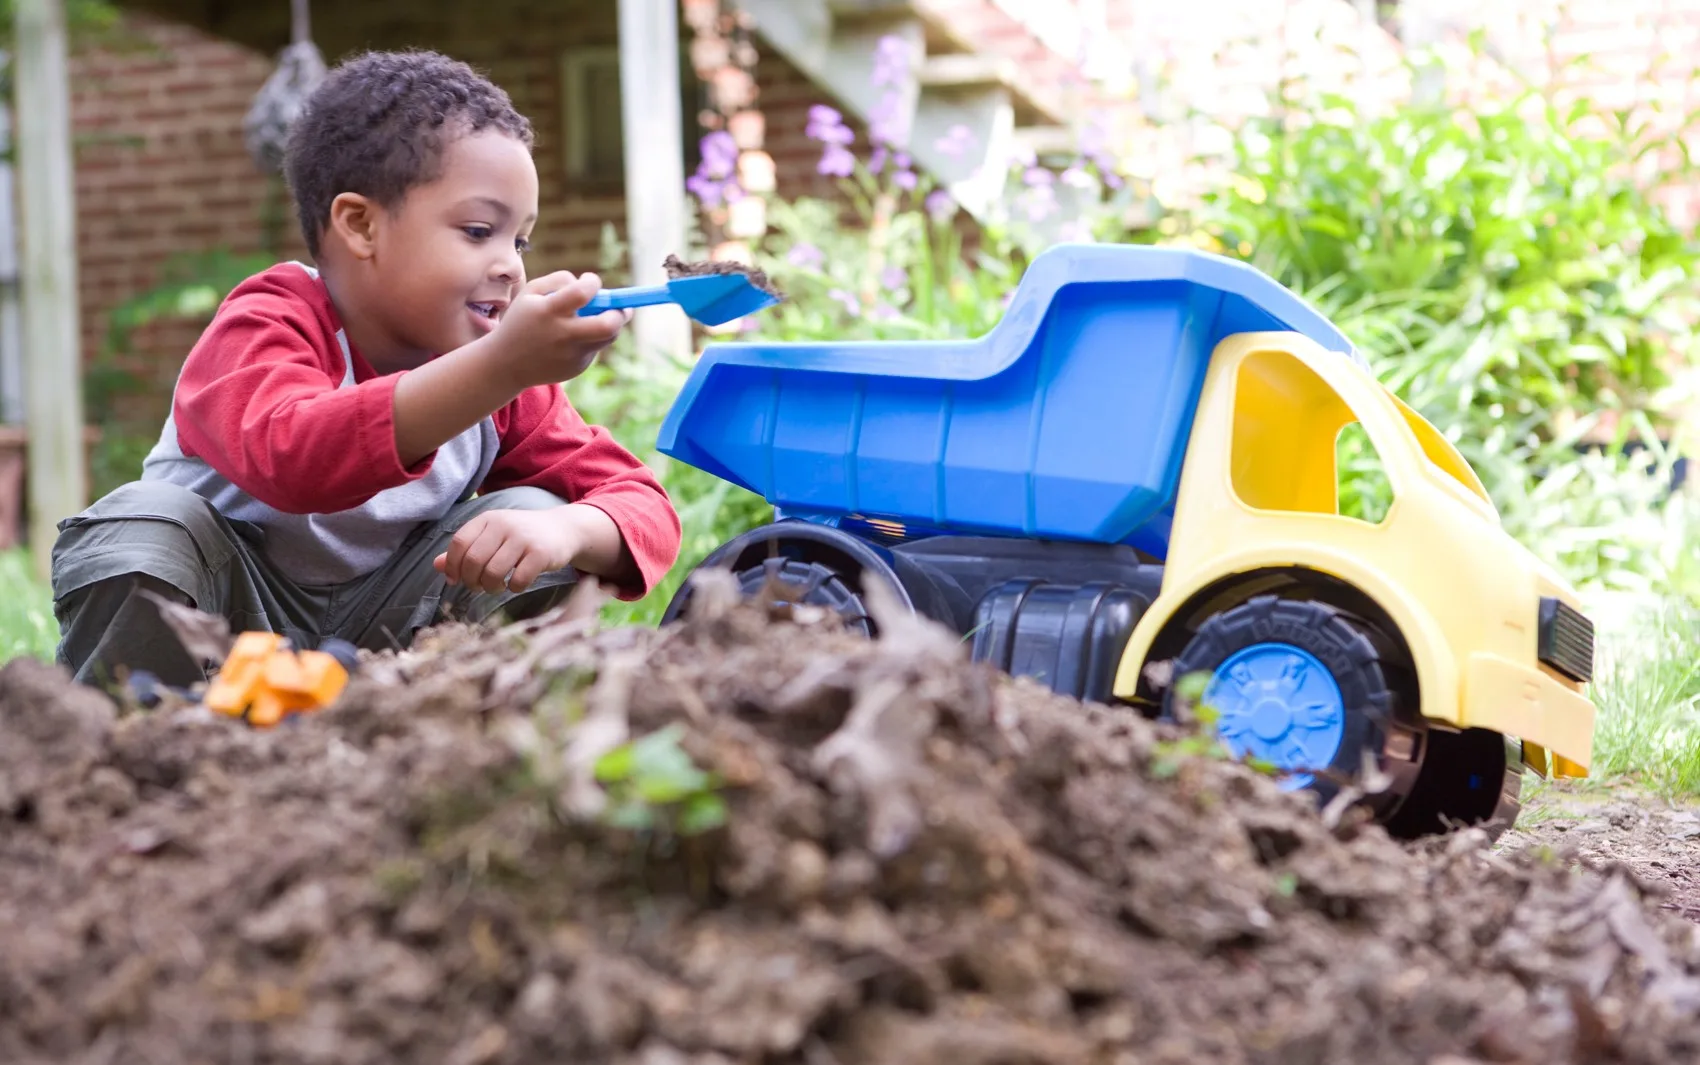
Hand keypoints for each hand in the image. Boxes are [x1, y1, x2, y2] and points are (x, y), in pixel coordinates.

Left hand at [434, 509, 581, 593]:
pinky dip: (514, 588)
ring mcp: (523, 538)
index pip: (459, 543)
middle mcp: (504, 525)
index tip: (456, 580)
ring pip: (493, 573)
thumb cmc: (522, 536)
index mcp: (488, 519)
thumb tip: (438, 565)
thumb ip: (466, 549)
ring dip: (491, 587)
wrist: (563, 530)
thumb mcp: (492, 537)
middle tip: (479, 587)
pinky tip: (516, 584)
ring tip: (497, 587)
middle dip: (472, 581)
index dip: (453, 566)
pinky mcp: (541, 553)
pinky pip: (518, 580)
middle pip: (473, 561)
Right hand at [487, 271, 631, 388]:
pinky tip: (571, 340)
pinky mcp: (577, 368)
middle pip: (607, 325)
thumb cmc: (522, 320)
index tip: (591, 281)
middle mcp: (562, 335)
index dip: (593, 283)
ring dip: (610, 324)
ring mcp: (571, 355)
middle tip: (620, 307)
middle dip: (620, 312)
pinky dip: (591, 338)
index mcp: (548, 312)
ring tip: (594, 318)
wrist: (506, 364)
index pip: (582, 293)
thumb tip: (591, 285)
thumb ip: (559, 280)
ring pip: (607, 337)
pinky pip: (594, 348)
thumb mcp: (531, 293)